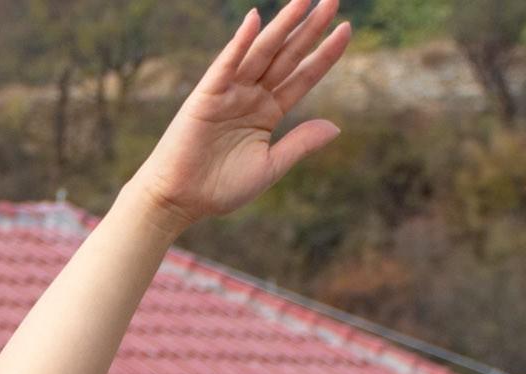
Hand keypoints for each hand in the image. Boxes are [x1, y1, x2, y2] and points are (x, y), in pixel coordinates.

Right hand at [127, 2, 349, 232]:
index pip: (302, 76)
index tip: (346, 30)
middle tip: (332, 0)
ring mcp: (230, 92)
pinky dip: (239, 44)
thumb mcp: (270, 167)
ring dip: (283, 25)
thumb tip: (336, 127)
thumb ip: (300, 144)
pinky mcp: (207, 95)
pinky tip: (255, 20)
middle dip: (309, 28)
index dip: (324, 54)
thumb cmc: (220, 188)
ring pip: (262, 53)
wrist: (179, 201)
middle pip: (287, 56)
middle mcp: (251, 95)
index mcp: (268, 111)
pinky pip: (226, 65)